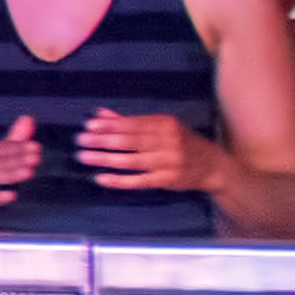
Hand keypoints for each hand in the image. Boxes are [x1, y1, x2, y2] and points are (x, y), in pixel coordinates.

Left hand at [65, 109, 207, 200]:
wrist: (213, 165)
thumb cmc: (181, 143)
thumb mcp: (161, 128)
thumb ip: (131, 121)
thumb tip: (100, 114)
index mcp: (165, 124)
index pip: (132, 124)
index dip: (109, 125)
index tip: (89, 125)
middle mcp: (168, 141)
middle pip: (129, 141)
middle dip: (102, 140)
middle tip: (80, 140)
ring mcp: (168, 162)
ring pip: (131, 160)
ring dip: (105, 159)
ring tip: (84, 156)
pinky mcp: (168, 180)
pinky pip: (139, 181)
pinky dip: (119, 180)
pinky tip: (101, 178)